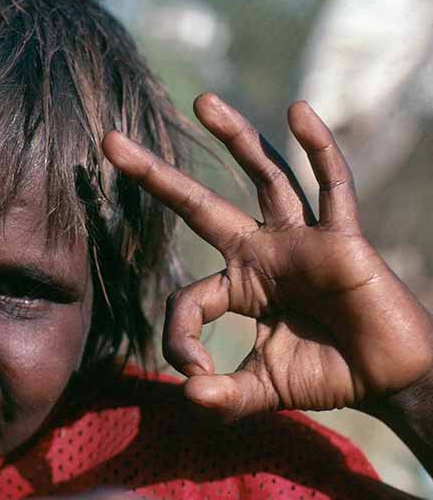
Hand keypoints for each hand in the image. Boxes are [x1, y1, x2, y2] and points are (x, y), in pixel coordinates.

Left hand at [101, 93, 432, 421]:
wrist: (390, 381)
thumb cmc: (327, 376)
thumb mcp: (263, 390)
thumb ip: (224, 397)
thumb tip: (187, 397)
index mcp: (239, 285)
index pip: (187, 298)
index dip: (180, 337)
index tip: (195, 375)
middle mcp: (262, 252)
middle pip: (198, 204)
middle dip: (155, 175)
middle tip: (110, 141)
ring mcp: (301, 240)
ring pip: (263, 178)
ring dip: (236, 138)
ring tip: (202, 102)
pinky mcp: (343, 239)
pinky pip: (332, 186)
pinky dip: (318, 148)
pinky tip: (297, 111)